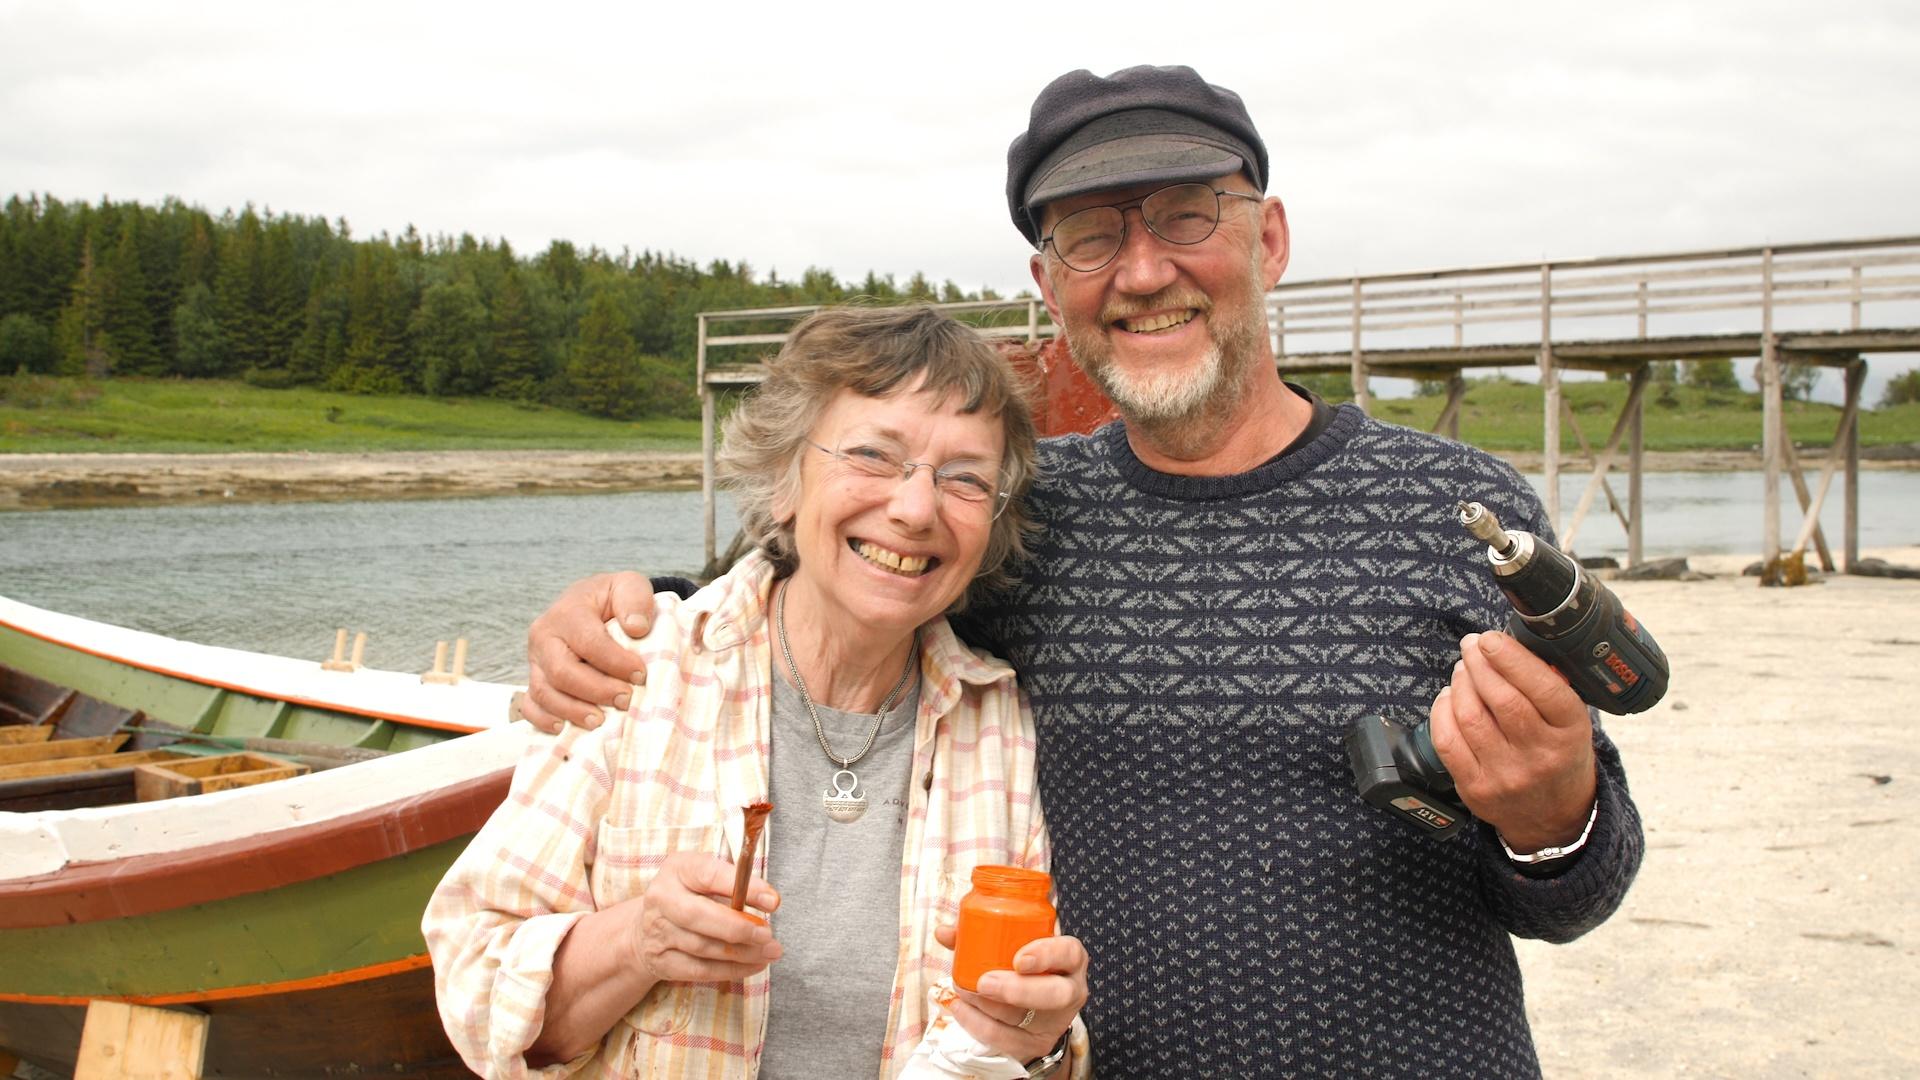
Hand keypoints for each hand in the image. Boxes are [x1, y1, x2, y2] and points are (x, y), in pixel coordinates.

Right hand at [520, 571, 658, 733]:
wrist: (594, 606)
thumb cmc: (613, 600)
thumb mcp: (629, 586)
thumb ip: (635, 599)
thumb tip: (636, 628)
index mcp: (566, 613)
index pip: (588, 642)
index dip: (615, 662)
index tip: (640, 674)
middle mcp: (544, 637)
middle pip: (562, 672)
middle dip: (596, 690)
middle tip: (626, 700)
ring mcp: (535, 661)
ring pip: (544, 693)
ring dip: (573, 711)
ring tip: (601, 720)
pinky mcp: (534, 680)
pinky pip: (529, 706)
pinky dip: (544, 720)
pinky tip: (565, 728)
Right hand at [627, 852, 782, 983]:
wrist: (647, 927)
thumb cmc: (690, 896)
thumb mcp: (707, 878)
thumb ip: (734, 885)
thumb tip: (769, 901)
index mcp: (677, 869)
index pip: (709, 874)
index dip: (743, 887)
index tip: (772, 900)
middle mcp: (661, 898)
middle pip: (698, 916)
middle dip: (739, 927)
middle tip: (768, 934)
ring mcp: (658, 932)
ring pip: (703, 947)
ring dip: (742, 952)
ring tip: (770, 951)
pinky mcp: (661, 961)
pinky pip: (700, 970)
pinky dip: (731, 970)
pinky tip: (754, 964)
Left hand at [933, 924, 1086, 1061]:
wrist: (1035, 1004)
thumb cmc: (1023, 964)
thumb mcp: (1013, 944)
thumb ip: (981, 933)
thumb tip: (944, 931)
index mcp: (1069, 958)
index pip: (1068, 952)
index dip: (1046, 954)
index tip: (1018, 959)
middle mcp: (1070, 990)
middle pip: (1055, 995)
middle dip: (1016, 990)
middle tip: (984, 982)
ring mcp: (1055, 1021)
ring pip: (1023, 1018)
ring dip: (986, 1005)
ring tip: (963, 989)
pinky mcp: (1037, 1043)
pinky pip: (1006, 1039)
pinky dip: (977, 1024)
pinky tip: (961, 1009)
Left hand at [1428, 631, 1597, 852]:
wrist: (1553, 818)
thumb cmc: (1559, 755)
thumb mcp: (1571, 720)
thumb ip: (1548, 683)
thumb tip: (1509, 644)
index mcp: (1571, 731)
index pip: (1541, 687)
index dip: (1510, 657)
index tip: (1490, 639)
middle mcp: (1540, 755)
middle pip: (1500, 698)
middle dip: (1479, 663)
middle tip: (1471, 646)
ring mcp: (1506, 775)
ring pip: (1470, 716)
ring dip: (1460, 684)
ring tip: (1463, 671)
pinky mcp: (1476, 789)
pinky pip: (1447, 741)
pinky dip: (1442, 711)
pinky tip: (1448, 699)